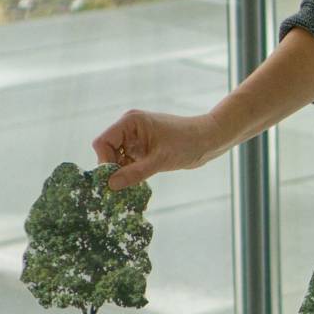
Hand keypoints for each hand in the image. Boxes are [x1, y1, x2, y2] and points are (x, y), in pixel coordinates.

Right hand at [92, 109, 219, 189]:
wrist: (210, 140)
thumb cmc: (187, 143)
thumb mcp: (160, 160)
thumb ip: (134, 173)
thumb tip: (111, 185)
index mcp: (130, 122)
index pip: (103, 142)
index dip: (104, 161)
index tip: (111, 180)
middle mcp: (130, 128)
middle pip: (108, 152)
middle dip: (112, 170)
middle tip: (117, 190)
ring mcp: (137, 139)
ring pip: (117, 160)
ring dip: (121, 174)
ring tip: (128, 190)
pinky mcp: (144, 149)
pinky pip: (129, 163)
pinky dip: (131, 174)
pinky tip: (136, 185)